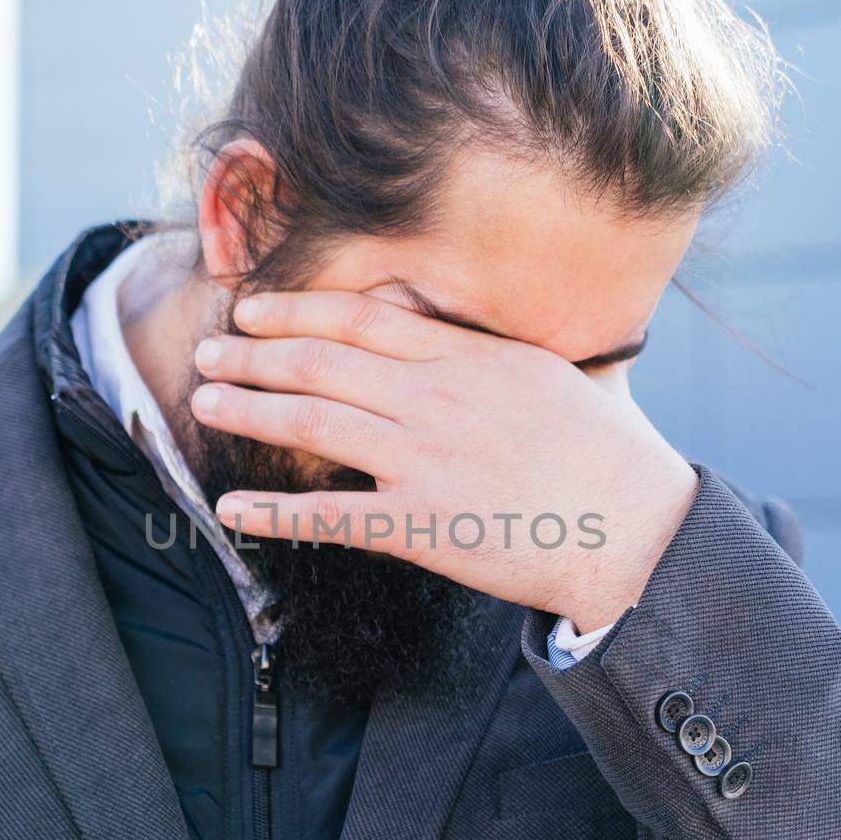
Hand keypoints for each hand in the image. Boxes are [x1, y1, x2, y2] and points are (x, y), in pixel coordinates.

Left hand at [191, 290, 697, 630]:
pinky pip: (332, 517)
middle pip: (323, 360)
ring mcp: (426, 459)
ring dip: (250, 407)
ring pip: (315, 420)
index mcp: (471, 356)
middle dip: (255, 353)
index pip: (364, 317)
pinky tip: (230, 508)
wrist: (637, 530)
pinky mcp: (423, 525)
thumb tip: (524, 320)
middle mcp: (438, 397)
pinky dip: (275, 513)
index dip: (299, 309)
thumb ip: (526, 347)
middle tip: (210, 351)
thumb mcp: (576, 374)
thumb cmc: (615, 454)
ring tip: (204, 399)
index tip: (255, 309)